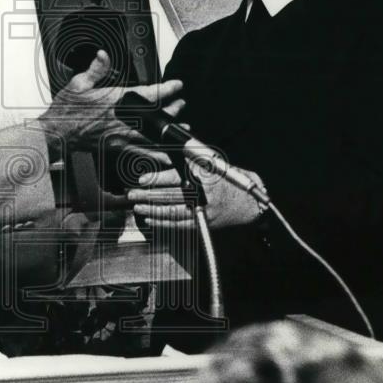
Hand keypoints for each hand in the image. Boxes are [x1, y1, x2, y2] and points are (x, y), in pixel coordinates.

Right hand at [39, 50, 183, 164]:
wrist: (57, 133)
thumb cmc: (66, 110)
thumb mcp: (78, 83)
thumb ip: (95, 69)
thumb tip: (103, 55)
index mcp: (114, 101)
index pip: (147, 94)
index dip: (166, 89)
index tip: (177, 85)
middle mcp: (120, 120)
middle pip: (154, 116)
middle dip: (172, 110)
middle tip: (182, 104)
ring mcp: (119, 136)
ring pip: (152, 136)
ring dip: (169, 131)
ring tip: (182, 127)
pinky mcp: (116, 148)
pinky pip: (141, 153)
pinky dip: (156, 155)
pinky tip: (167, 156)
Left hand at [127, 159, 266, 229]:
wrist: (250, 204)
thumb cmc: (230, 181)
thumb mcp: (212, 165)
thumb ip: (189, 161)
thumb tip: (165, 157)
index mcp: (207, 177)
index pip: (178, 177)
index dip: (158, 178)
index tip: (143, 179)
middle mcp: (205, 195)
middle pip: (172, 195)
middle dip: (150, 195)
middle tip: (133, 193)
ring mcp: (204, 211)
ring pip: (174, 211)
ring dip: (153, 209)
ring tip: (138, 206)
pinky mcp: (203, 224)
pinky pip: (180, 225)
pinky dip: (163, 223)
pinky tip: (151, 219)